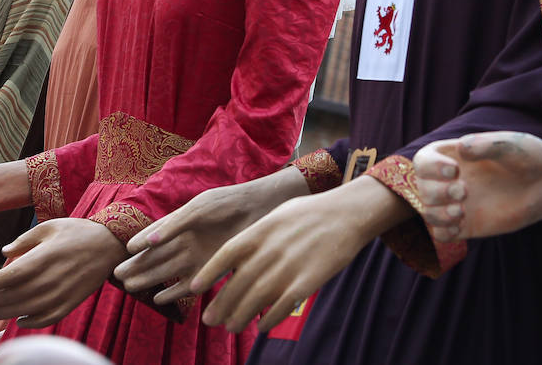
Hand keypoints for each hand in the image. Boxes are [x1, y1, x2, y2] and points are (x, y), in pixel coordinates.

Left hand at [0, 218, 126, 327]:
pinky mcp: (71, 303)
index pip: (11, 276)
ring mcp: (62, 293)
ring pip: (27, 310)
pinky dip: (30, 323)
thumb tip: (4, 252)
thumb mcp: (49, 226)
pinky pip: (47, 319)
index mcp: (44, 257)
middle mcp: (52, 278)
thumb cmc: (76, 232)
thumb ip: (24, 239)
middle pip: (15, 296)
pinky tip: (19, 320)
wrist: (109, 244)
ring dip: (6, 313)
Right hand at [116, 168, 308, 305]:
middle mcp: (186, 241)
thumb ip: (173, 226)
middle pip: (156, 257)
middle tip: (118, 278)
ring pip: (168, 271)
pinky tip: (160, 299)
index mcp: (180, 223)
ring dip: (151, 280)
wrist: (259, 209)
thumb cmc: (227, 203)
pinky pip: (189, 283)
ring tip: (132, 288)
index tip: (121, 255)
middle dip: (138, 267)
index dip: (137, 246)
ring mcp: (198, 256)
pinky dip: (175, 292)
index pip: (153, 237)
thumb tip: (147, 242)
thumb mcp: (197, 209)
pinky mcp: (212, 269)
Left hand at [194, 175, 405, 332]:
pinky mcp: (308, 282)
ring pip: (256, 299)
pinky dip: (268, 319)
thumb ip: (255, 236)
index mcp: (260, 231)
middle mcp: (270, 250)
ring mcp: (289, 267)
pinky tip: (260, 327)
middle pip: (238, 284)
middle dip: (221, 305)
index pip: (225, 256)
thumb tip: (235, 259)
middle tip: (209, 320)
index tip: (195, 289)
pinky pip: (282, 307)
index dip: (209, 274)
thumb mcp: (276, 216)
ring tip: (230, 327)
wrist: (346, 214)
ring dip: (240, 316)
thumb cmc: (309, 214)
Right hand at [414, 132, 541, 241]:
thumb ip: (485, 145)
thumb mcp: (510, 145)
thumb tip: (461, 148)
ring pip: (427, 213)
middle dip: (436, 192)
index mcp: (453, 155)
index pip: (423, 161)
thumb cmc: (529, 158)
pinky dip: (444, 233)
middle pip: (421, 188)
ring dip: (437, 214)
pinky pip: (442, 234)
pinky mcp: (467, 225)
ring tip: (461, 211)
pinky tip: (461, 225)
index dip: (430, 167)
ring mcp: (457, 203)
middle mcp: (449, 180)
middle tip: (463, 192)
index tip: (454, 170)